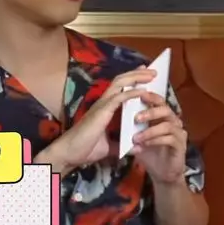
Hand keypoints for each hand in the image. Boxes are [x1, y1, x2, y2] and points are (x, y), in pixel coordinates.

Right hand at [35, 67, 155, 169]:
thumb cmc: (86, 149)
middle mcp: (103, 102)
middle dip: (138, 74)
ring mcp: (102, 105)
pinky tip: (143, 90)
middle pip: (122, 80)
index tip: (146, 74)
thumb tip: (138, 148)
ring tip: (151, 74)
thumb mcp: (110, 147)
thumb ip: (124, 145)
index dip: (133, 79)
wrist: (70, 154)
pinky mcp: (101, 111)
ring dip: (137, 77)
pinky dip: (131, 93)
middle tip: (153, 70)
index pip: (120, 87)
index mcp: (105, 107)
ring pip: (120, 83)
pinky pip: (119, 98)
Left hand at [131, 91, 188, 185]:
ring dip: (150, 130)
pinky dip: (155, 140)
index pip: (159, 101)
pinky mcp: (181, 146)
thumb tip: (118, 115)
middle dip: (150, 112)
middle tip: (136, 118)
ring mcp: (179, 133)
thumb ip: (132, 126)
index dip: (150, 97)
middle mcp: (173, 122)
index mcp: (163, 117)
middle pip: (165, 109)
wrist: (162, 174)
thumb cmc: (150, 154)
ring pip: (167, 125)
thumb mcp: (138, 138)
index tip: (137, 95)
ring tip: (136, 137)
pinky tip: (145, 144)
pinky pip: (169, 139)